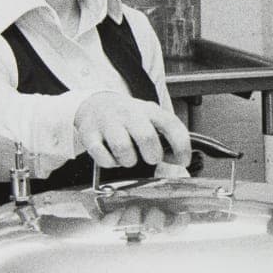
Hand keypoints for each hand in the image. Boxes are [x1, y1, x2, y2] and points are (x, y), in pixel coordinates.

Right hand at [74, 92, 192, 168]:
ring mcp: (108, 122)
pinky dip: (110, 162)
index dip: (181, 146)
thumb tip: (178, 168)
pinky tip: (113, 157)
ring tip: (129, 158)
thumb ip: (167, 142)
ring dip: (129, 161)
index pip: (171, 125)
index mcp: (149, 110)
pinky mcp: (89, 133)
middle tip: (150, 158)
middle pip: (146, 137)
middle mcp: (129, 114)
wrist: (96, 103)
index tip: (183, 161)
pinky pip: (102, 156)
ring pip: (123, 148)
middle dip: (152, 155)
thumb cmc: (129, 118)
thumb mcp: (151, 122)